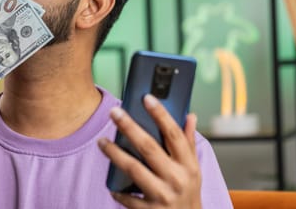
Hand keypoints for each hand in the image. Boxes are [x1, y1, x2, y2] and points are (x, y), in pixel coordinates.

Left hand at [98, 94, 201, 208]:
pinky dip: (118, 190)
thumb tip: (190, 115)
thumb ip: (189, 142)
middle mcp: (177, 179)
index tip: (147, 98)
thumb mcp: (193, 169)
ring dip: (115, 153)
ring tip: (102, 142)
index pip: (174, 134)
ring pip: (134, 169)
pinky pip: (128, 197)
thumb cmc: (188, 193)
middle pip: (149, 147)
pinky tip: (111, 184)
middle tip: (114, 112)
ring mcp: (163, 196)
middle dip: (129, 127)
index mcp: (189, 165)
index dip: (161, 114)